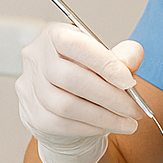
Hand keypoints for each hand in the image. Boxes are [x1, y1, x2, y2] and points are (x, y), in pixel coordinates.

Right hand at [16, 22, 144, 162]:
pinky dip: (89, 127)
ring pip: (66, 105)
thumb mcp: (112, 57)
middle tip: (134, 109)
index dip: (104, 63)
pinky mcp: (30, 112)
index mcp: (56, 34)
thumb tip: (128, 64)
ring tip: (127, 122)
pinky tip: (107, 126)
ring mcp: (29, 86)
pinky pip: (61, 124)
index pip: (77, 45)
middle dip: (109, 96)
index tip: (129, 82)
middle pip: (72, 78)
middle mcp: (36, 57)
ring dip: (103, 116)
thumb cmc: (91, 73)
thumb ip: (125, 55)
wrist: (68, 102)